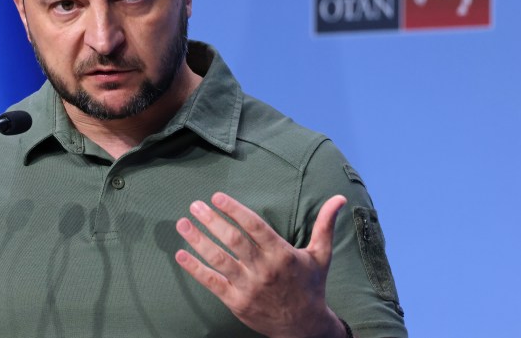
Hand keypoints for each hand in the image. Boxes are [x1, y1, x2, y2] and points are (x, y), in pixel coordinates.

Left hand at [175, 192, 347, 337]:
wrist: (304, 328)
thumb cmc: (311, 286)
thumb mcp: (321, 255)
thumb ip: (325, 225)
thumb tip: (340, 197)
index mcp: (282, 254)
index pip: (254, 226)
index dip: (234, 210)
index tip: (217, 196)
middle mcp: (264, 270)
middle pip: (233, 241)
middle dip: (211, 221)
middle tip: (195, 205)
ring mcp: (249, 287)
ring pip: (219, 260)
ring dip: (198, 240)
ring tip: (182, 223)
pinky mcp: (236, 302)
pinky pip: (211, 283)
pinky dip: (194, 268)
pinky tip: (180, 254)